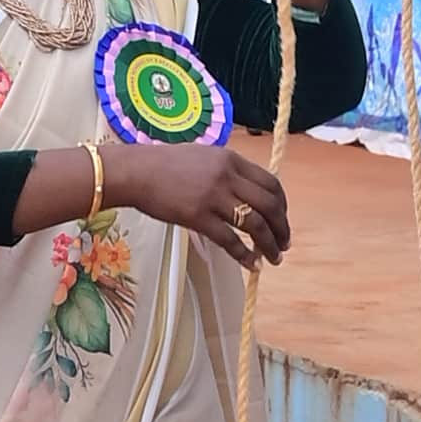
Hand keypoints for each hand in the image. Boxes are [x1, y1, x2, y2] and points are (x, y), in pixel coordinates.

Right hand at [117, 137, 289, 267]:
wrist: (136, 172)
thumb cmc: (165, 164)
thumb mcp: (204, 157)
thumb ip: (227, 171)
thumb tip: (247, 192)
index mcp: (230, 159)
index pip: (271, 182)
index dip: (282, 204)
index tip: (282, 219)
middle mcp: (227, 176)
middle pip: (269, 205)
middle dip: (281, 228)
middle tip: (283, 244)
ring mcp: (213, 197)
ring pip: (255, 224)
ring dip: (269, 244)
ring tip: (273, 258)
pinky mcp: (198, 216)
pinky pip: (230, 240)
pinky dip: (245, 255)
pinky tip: (251, 264)